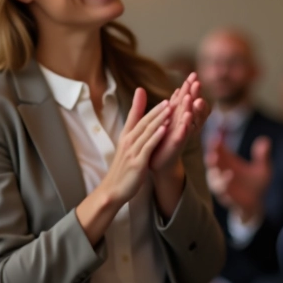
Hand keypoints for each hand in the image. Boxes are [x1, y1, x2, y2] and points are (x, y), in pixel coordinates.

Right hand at [98, 89, 170, 204]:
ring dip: (159, 119)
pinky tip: (164, 129)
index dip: (141, 105)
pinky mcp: (138, 163)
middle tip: (168, 99)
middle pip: (143, 122)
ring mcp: (132, 152)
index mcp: (125, 138)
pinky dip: (156, 136)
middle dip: (156, 110)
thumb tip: (140, 126)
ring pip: (147, 132)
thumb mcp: (127, 150)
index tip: (147, 92)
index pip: (134, 118)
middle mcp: (128, 142)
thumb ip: (133, 136)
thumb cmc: (122, 170)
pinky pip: (148, 147)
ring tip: (169, 109)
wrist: (113, 190)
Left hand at [150, 73, 208, 173]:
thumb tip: (179, 89)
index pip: (187, 99)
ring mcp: (181, 134)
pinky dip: (185, 129)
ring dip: (192, 109)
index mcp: (179, 116)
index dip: (190, 88)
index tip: (193, 75)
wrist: (159, 162)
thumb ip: (174, 105)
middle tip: (197, 82)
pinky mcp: (176, 145)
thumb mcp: (168, 118)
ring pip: (189, 119)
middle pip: (191, 106)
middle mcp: (183, 123)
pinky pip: (182, 136)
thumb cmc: (164, 139)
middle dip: (195, 94)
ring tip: (195, 99)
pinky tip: (187, 122)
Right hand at [205, 133, 272, 222]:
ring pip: (213, 175)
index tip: (219, 130)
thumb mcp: (263, 168)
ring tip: (216, 157)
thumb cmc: (256, 184)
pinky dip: (224, 183)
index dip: (217, 139)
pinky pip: (222, 190)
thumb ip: (263, 155)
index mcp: (228, 161)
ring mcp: (222, 184)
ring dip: (214, 166)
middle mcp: (222, 171)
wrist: (256, 206)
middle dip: (211, 151)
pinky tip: (228, 175)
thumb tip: (265, 140)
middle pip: (212, 159)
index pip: (219, 148)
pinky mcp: (226, 196)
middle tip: (213, 142)